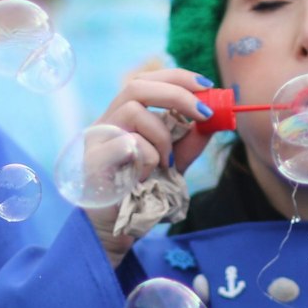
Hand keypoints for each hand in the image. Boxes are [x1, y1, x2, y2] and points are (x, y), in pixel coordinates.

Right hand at [84, 68, 215, 264]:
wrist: (117, 231)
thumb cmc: (141, 193)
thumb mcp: (173, 162)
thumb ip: (189, 140)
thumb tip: (214, 117)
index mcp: (123, 117)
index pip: (146, 80)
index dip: (177, 77)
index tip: (206, 86)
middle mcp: (106, 121)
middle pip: (136, 86)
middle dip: (177, 94)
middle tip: (204, 114)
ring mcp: (96, 139)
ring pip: (133, 112)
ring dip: (162, 136)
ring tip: (166, 162)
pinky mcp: (93, 160)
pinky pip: (128, 144)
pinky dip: (148, 159)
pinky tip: (146, 176)